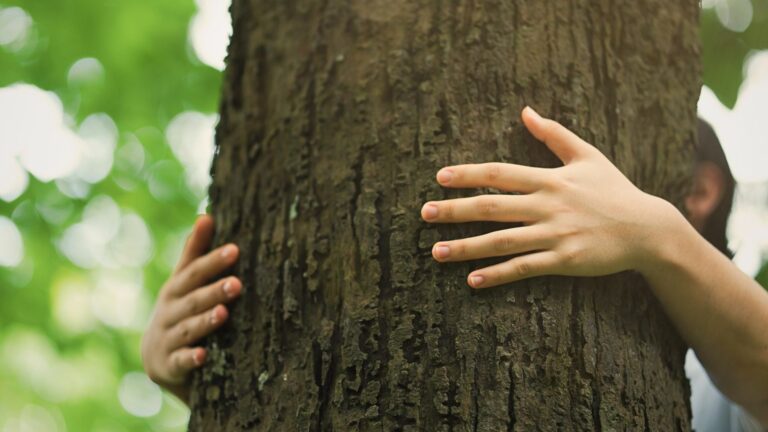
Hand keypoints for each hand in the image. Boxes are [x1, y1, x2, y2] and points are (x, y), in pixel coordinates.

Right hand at [141, 214, 241, 402]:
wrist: (158, 359)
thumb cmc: (179, 311)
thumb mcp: (184, 283)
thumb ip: (195, 252)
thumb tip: (206, 216)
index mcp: (176, 289)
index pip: (194, 272)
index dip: (213, 261)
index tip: (235, 249)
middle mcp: (169, 312)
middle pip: (193, 299)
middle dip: (214, 291)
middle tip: (237, 284)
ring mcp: (167, 338)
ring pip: (187, 329)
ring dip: (204, 322)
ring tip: (223, 313)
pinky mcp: (168, 365)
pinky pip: (180, 362)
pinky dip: (190, 358)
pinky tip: (204, 355)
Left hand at [421, 107, 682, 288]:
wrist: (648, 229)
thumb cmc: (614, 190)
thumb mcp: (587, 156)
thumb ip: (554, 134)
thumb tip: (526, 111)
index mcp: (550, 179)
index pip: (500, 174)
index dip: (468, 175)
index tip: (440, 177)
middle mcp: (548, 205)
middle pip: (492, 207)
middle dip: (455, 210)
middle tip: (424, 213)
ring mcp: (556, 234)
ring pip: (502, 240)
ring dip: (467, 247)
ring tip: (437, 252)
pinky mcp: (564, 260)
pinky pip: (524, 267)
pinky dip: (497, 275)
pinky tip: (472, 280)